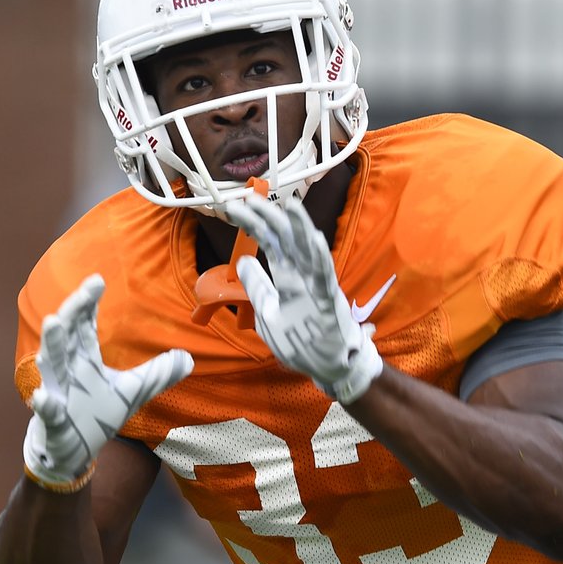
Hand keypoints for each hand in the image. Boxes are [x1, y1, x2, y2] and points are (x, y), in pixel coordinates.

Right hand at [23, 274, 193, 489]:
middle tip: (84, 290)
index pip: (84, 326)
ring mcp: (57, 394)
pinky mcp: (53, 421)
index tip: (97, 280)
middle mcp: (67, 371)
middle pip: (67, 335)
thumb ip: (158, 374)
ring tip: (54, 321)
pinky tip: (43, 398)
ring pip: (51, 365)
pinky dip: (45, 404)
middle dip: (73, 311)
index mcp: (84, 360)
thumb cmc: (96, 414)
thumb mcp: (133, 393)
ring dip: (52, 344)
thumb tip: (188, 358)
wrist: (71, 451)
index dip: (88, 303)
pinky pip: (47, 411)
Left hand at [226, 195, 381, 403]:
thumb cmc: (299, 339)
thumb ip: (256, 286)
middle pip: (285, 240)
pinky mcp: (328, 302)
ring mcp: (316, 287)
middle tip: (248, 198)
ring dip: (299, 228)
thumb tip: (242, 261)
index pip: (269, 243)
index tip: (234, 209)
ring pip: (307, 251)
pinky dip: (320, 258)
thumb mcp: (267, 312)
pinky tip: (315, 238)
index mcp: (287, 276)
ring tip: (287, 205)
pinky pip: (324, 277)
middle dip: (268, 219)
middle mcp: (302, 276)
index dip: (252, 225)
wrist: (326, 366)